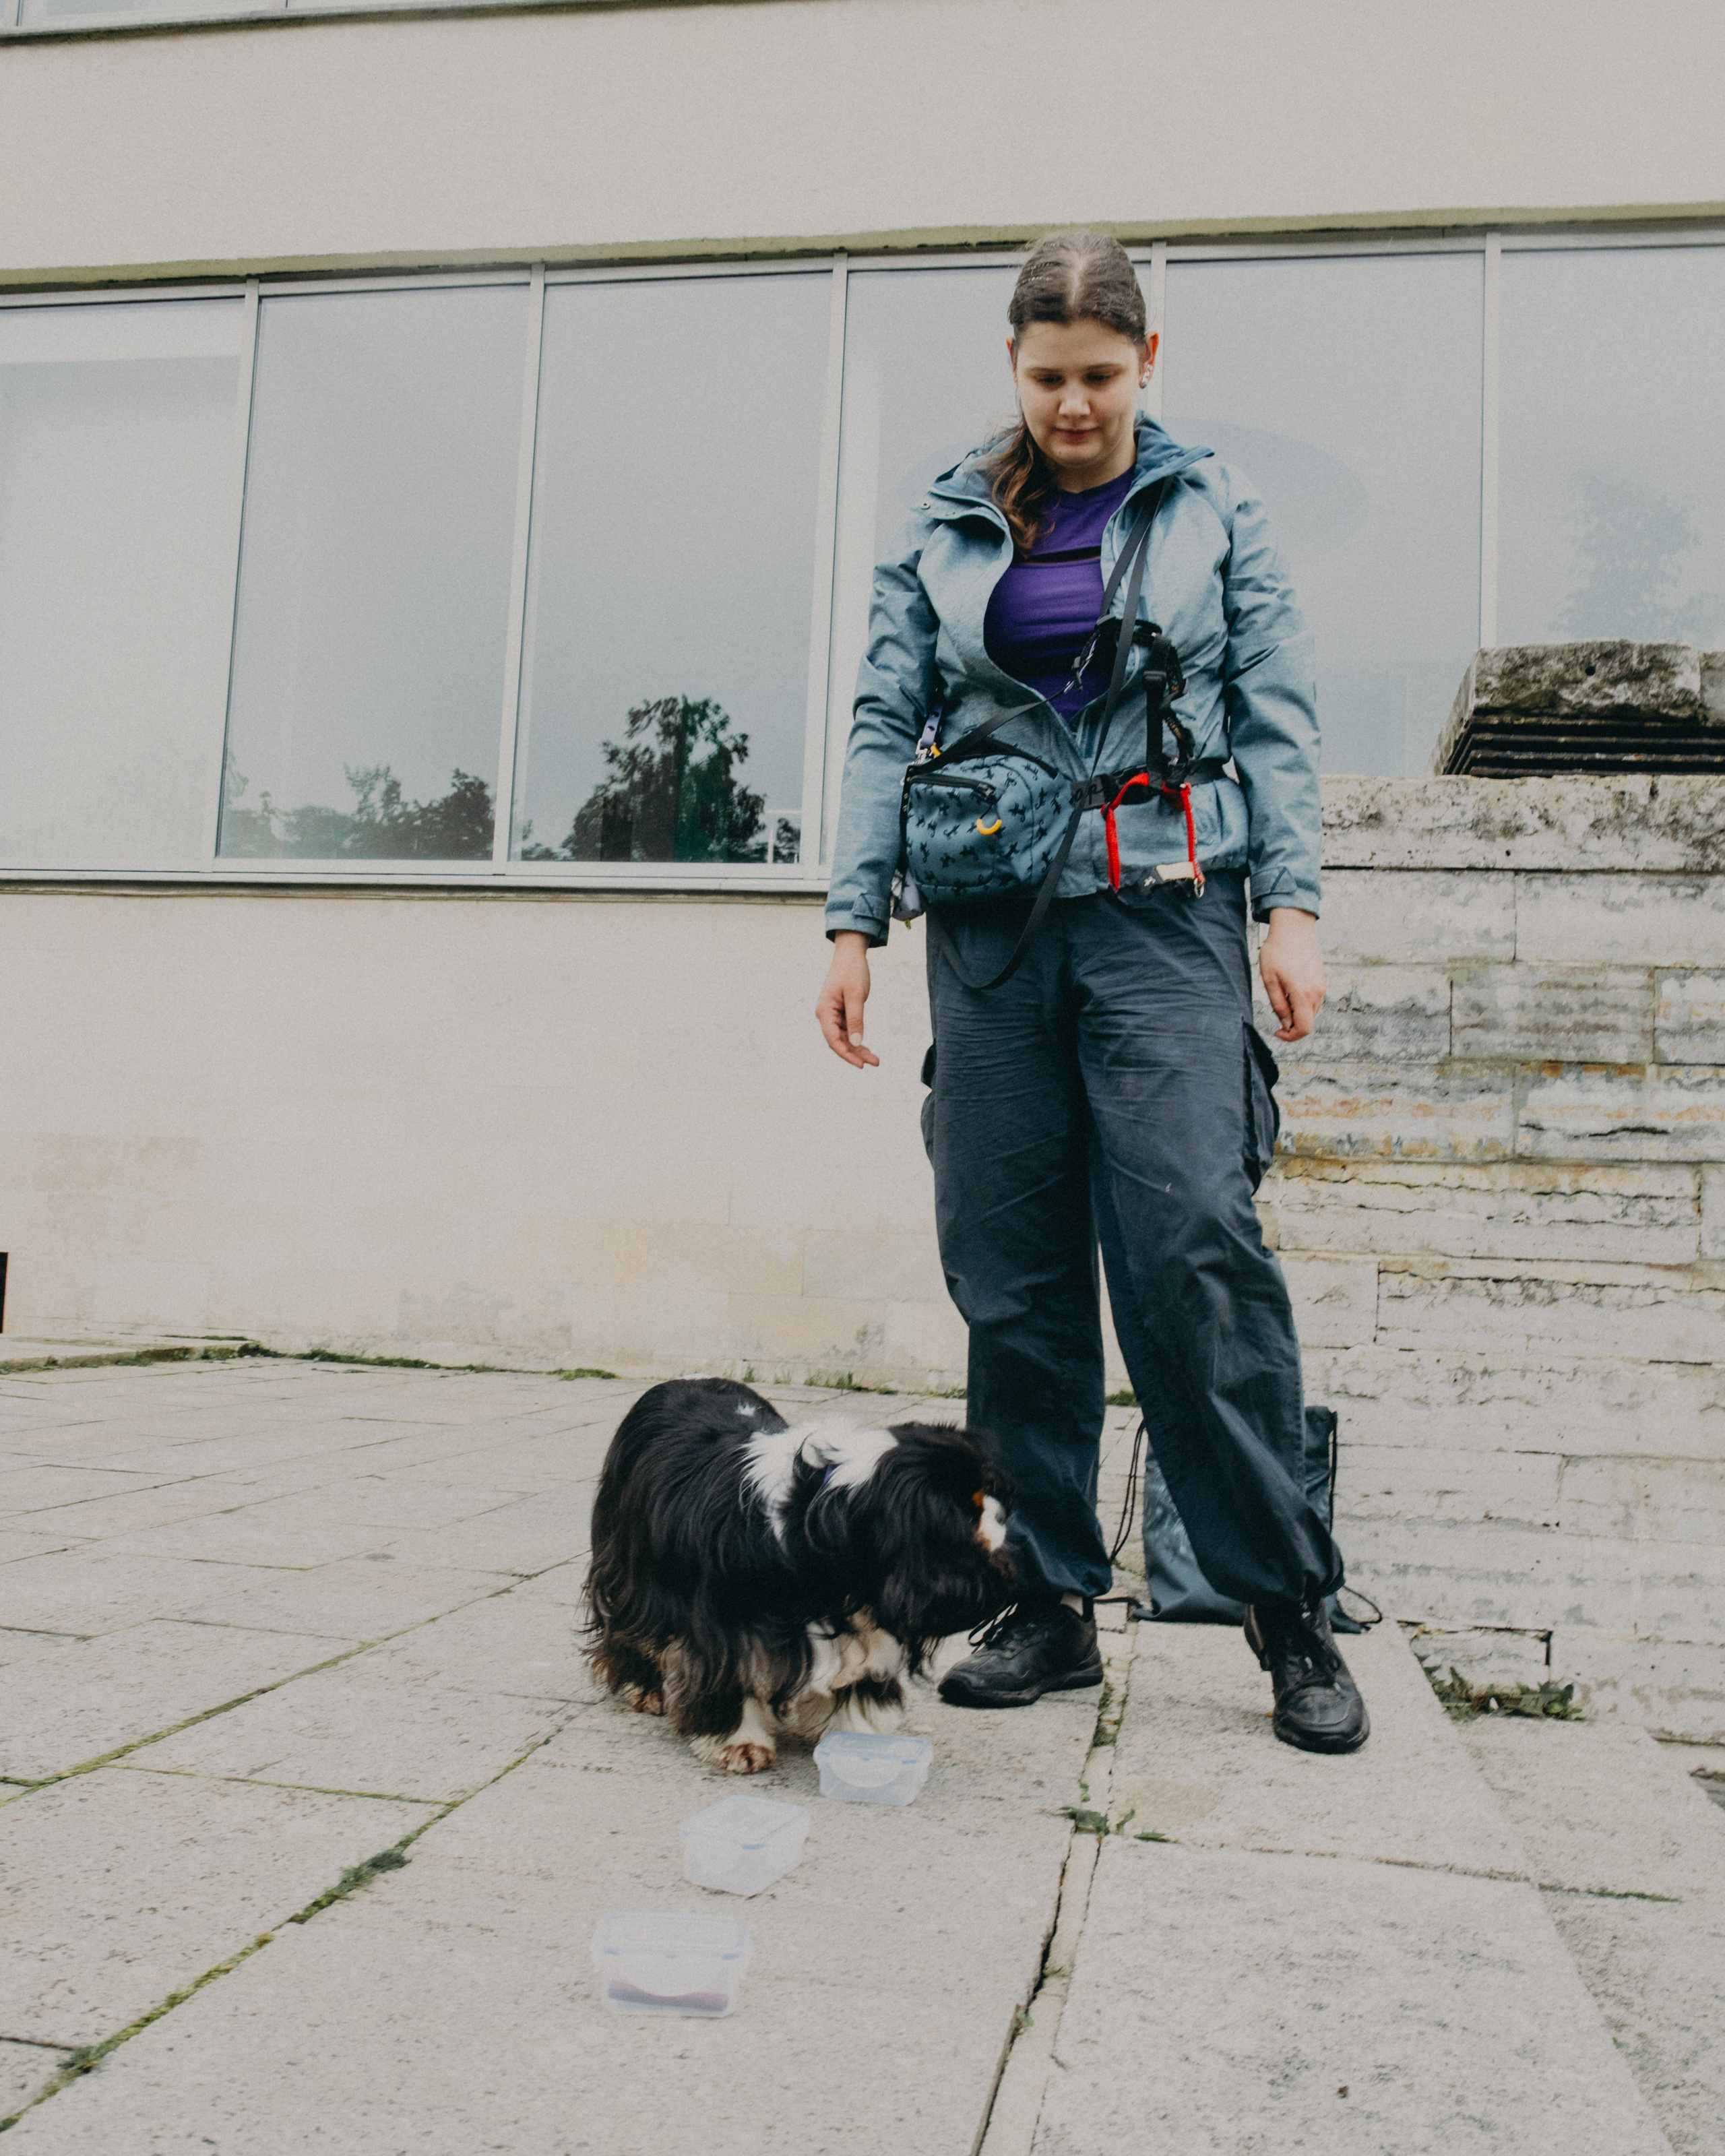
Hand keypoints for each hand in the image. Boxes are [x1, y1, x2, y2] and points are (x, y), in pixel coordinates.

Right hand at [816, 932, 879, 1067]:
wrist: (850, 955)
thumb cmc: (852, 971)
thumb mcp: (856, 995)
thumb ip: (856, 1020)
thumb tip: (857, 1043)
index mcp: (824, 1011)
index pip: (833, 1040)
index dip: (847, 1054)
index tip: (861, 1064)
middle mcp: (826, 1015)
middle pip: (839, 1041)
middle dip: (855, 1054)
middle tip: (874, 1062)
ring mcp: (833, 1014)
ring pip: (845, 1038)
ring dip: (858, 1049)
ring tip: (874, 1059)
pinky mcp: (841, 1012)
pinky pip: (848, 1030)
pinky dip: (857, 1039)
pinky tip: (866, 1047)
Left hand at [1259, 908, 1325, 1042]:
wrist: (1294, 927)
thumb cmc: (1277, 950)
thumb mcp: (1270, 980)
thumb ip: (1278, 1005)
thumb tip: (1286, 1024)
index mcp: (1303, 994)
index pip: (1303, 1028)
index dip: (1290, 1036)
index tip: (1277, 1031)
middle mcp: (1317, 992)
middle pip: (1307, 1022)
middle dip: (1292, 1023)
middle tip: (1276, 1009)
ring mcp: (1321, 986)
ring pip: (1310, 1012)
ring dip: (1296, 1012)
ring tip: (1281, 993)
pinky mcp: (1321, 980)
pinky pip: (1313, 1000)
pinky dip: (1301, 1002)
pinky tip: (1289, 986)